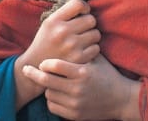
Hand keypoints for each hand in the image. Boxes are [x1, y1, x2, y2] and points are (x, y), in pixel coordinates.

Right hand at [14, 0, 100, 108]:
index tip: (82, 13)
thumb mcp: (49, 24)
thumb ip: (66, 13)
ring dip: (91, 37)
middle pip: (91, 19)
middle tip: (82, 30)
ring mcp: (71, 46)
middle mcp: (62, 32)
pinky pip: (96, 48)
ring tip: (81, 41)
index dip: (84, 7)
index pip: (78, 4)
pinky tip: (82, 51)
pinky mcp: (78, 59)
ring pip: (96, 34)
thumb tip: (87, 6)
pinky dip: (91, 49)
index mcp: (53, 21)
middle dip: (88, 24)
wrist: (35, 68)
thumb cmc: (46, 42)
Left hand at [23, 54, 140, 119]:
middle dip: (33, 74)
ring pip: (48, 94)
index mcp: (83, 72)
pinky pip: (52, 106)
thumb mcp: (99, 60)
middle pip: (46, 81)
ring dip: (48, 87)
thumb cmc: (108, 76)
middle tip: (26, 69)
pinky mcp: (73, 115)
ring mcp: (74, 103)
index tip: (42, 62)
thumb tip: (71, 34)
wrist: (121, 99)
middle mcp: (77, 88)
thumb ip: (83, 51)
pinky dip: (52, 100)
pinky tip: (58, 93)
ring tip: (52, 82)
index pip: (55, 65)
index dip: (46, 63)